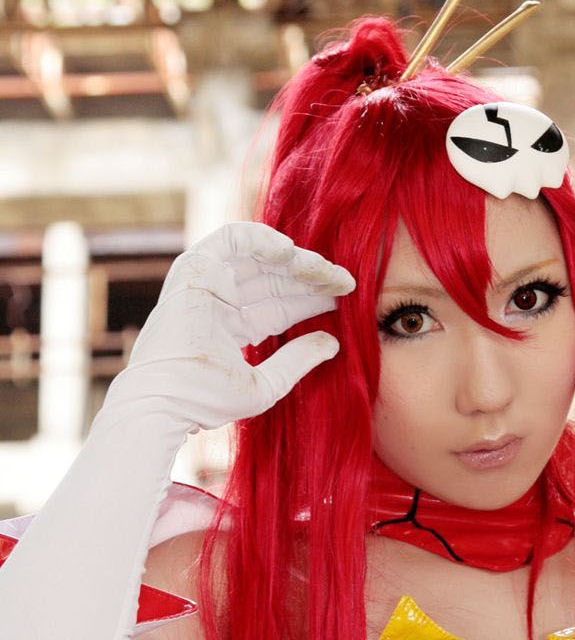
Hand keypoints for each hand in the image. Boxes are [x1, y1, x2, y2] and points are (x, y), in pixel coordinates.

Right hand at [102, 221, 355, 434]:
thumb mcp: (265, 385)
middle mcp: (218, 302)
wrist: (164, 401)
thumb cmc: (205, 401)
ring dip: (295, 260)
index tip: (344, 297)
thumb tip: (333, 343)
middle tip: (345, 282)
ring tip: (326, 270)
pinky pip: (231, 238)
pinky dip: (262, 238)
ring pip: (259, 259)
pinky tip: (292, 254)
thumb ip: (297, 361)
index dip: (312, 299)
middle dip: (310, 279)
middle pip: (274, 280)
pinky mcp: (194, 269)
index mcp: (230, 328)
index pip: (280, 305)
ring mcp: (206, 284)